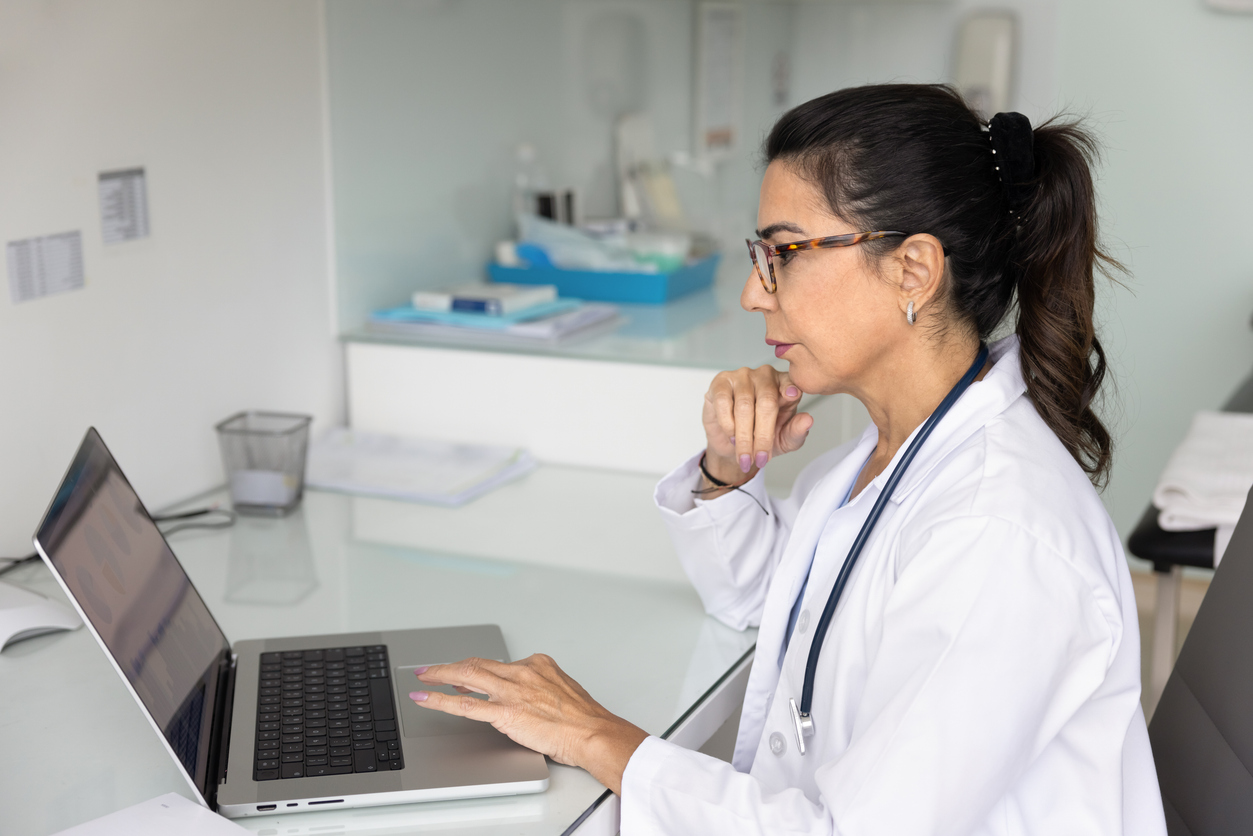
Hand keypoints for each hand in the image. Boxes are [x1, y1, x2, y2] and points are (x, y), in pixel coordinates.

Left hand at [410, 654, 648, 794]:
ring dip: (438, 675)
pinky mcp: (505, 712)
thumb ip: (540, 689)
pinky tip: (425, 699)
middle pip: (476, 663)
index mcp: (537, 664)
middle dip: (449, 666)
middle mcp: (521, 673)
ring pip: (466, 676)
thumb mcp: (563, 690)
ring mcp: (511, 691)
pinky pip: (465, 705)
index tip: (465, 676)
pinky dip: (440, 700)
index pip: (499, 664)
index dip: (477, 670)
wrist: (593, 732)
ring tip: (422, 677)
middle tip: (430, 668)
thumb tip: (527, 697)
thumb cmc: (584, 719)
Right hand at [702, 366, 812, 481]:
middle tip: (760, 459)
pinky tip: (731, 435)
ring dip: (744, 436)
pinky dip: (727, 424)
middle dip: (763, 435)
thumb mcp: (783, 440)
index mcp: (785, 385)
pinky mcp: (721, 382)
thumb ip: (796, 431)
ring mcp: (742, 376)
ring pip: (744, 405)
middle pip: (766, 401)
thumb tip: (808, 420)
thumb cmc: (761, 435)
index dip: (790, 389)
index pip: (790, 384)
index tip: (792, 397)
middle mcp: (765, 376)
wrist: (732, 443)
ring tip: (745, 456)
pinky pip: (724, 401)